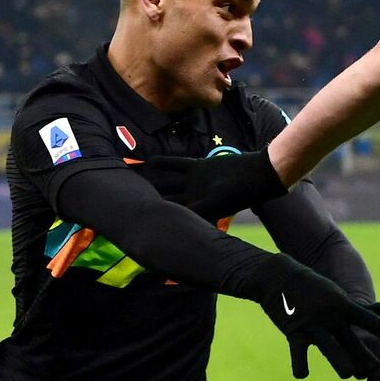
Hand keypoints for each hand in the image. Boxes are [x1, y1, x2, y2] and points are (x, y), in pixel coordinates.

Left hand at [136, 150, 287, 219]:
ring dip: (147, 178)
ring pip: (164, 181)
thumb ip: (197, 210)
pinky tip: (149, 160)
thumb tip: (176, 220)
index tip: (127, 217)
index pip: (165, 214)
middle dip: (141, 198)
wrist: (262, 175)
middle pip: (160, 198)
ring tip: (127, 176)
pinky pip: (177, 165)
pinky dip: (164, 163)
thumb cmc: (243, 192)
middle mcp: (191, 199)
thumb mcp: (216, 204)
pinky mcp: (199, 169)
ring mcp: (194, 185)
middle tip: (117, 196)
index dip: (147, 215)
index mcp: (194, 210)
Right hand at [250, 258, 379, 379]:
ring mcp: (312, 324)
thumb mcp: (337, 295)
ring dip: (339, 361)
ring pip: (328, 347)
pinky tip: (302, 374)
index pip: (368, 320)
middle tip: (377, 368)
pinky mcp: (293, 332)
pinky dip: (300, 365)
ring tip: (348, 374)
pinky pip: (298, 353)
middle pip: (351, 338)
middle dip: (365, 353)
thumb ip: (359, 308)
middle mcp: (331, 315)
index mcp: (343, 306)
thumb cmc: (313, 287)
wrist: (277, 277)